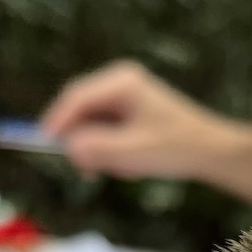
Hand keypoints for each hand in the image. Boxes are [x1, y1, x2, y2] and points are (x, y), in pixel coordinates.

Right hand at [42, 60, 228, 180]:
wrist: (208, 152)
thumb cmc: (175, 148)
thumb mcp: (132, 153)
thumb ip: (98, 150)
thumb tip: (68, 148)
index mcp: (121, 82)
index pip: (77, 98)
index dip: (57, 121)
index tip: (42, 143)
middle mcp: (119, 83)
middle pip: (80, 109)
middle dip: (78, 139)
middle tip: (84, 169)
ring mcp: (123, 97)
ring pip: (90, 123)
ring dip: (95, 149)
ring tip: (118, 168)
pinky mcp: (127, 114)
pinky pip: (102, 131)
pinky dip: (106, 151)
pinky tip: (125, 165)